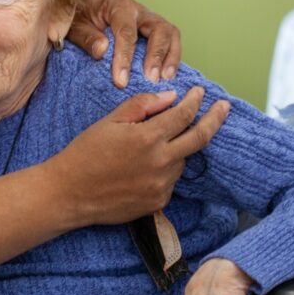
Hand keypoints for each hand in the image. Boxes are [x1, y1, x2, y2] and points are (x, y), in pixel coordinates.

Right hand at [47, 87, 228, 226]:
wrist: (69, 193)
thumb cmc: (85, 153)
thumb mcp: (110, 122)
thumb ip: (142, 106)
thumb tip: (171, 97)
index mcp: (148, 137)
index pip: (183, 114)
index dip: (194, 101)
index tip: (200, 92)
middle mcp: (161, 162)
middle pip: (199, 139)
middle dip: (215, 119)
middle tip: (224, 107)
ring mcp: (162, 185)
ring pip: (182, 160)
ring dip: (177, 148)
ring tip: (151, 147)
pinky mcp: (158, 202)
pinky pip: (170, 180)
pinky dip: (165, 169)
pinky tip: (143, 168)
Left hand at [68, 0, 180, 86]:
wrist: (85, 5)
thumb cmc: (80, 15)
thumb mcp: (75, 25)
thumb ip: (86, 37)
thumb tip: (102, 50)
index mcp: (119, 5)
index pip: (126, 32)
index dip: (124, 57)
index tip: (121, 81)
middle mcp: (139, 10)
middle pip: (159, 29)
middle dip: (156, 55)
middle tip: (151, 79)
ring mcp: (150, 19)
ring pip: (170, 33)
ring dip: (170, 57)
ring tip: (165, 79)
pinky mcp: (155, 30)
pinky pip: (171, 41)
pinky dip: (172, 58)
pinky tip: (168, 76)